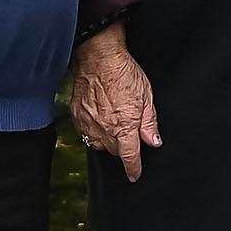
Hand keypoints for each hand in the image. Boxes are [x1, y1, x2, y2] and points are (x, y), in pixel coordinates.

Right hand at [68, 24, 160, 177]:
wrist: (98, 56)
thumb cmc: (124, 72)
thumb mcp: (146, 96)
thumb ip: (149, 123)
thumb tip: (154, 142)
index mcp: (124, 126)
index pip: (129, 156)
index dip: (134, 168)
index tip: (135, 175)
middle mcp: (104, 128)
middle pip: (115, 151)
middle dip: (123, 146)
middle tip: (128, 130)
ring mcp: (88, 123)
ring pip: (99, 144)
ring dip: (108, 140)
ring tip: (114, 123)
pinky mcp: (77, 115)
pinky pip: (86, 133)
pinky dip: (94, 130)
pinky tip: (100, 118)